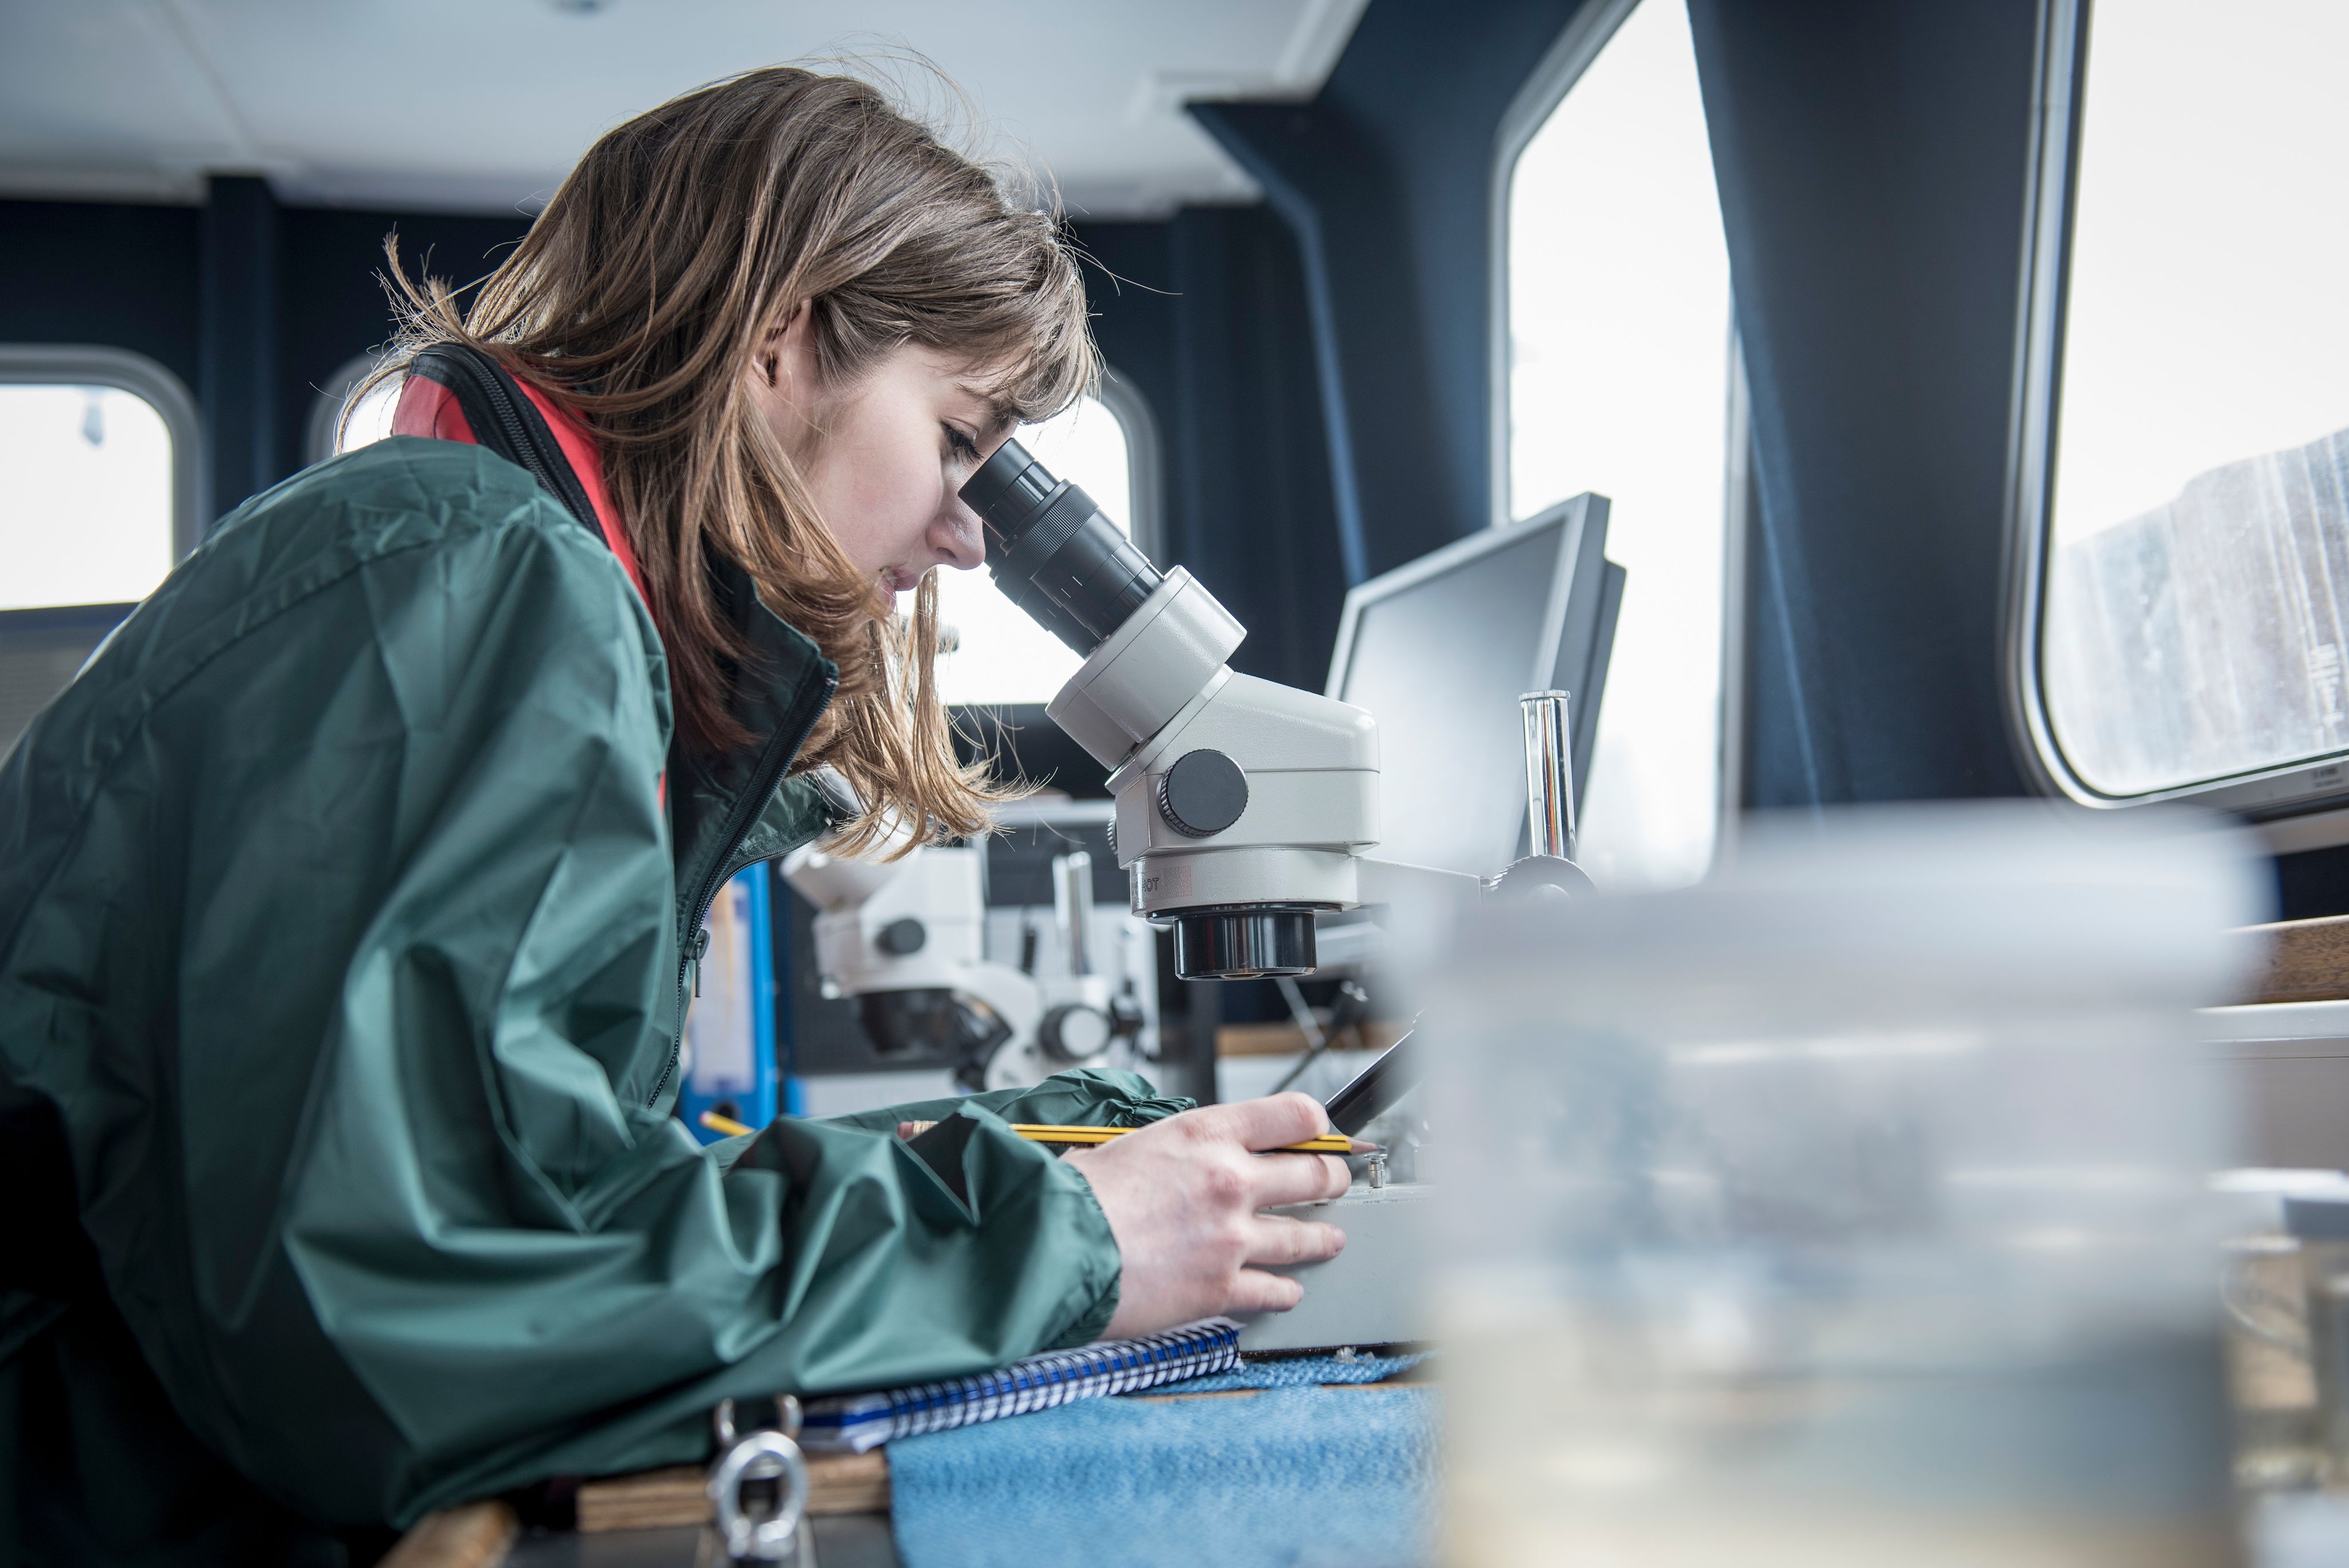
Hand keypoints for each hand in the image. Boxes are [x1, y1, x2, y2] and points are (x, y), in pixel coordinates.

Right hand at [1061, 1093, 1349, 1338]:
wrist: (1054, 1251)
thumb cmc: (1075, 1198)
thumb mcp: (1125, 1144)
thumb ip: (1168, 1148)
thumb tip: (1175, 1158)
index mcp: (1205, 1135)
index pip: (1293, 1115)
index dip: (1318, 1124)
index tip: (1324, 1132)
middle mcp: (1229, 1181)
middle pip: (1314, 1173)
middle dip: (1332, 1177)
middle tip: (1335, 1181)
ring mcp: (1232, 1237)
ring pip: (1305, 1236)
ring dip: (1322, 1238)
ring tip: (1331, 1239)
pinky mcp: (1222, 1288)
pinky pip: (1274, 1291)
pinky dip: (1286, 1292)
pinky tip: (1289, 1291)